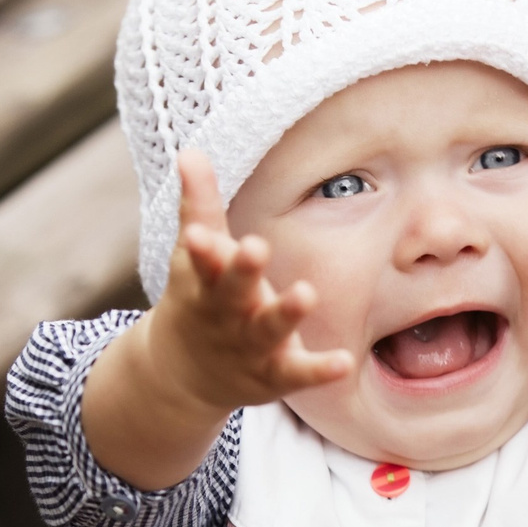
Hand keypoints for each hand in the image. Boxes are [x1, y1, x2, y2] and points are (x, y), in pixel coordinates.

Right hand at [144, 148, 352, 414]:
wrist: (182, 375)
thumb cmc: (199, 300)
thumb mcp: (194, 255)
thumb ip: (199, 205)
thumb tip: (190, 150)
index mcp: (205, 282)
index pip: (201, 261)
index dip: (201, 248)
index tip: (200, 235)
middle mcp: (226, 314)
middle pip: (233, 292)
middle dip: (243, 271)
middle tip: (256, 246)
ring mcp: (249, 347)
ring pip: (267, 330)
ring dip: (286, 313)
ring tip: (306, 293)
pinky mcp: (274, 374)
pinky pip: (298, 372)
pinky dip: (319, 369)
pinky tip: (345, 360)